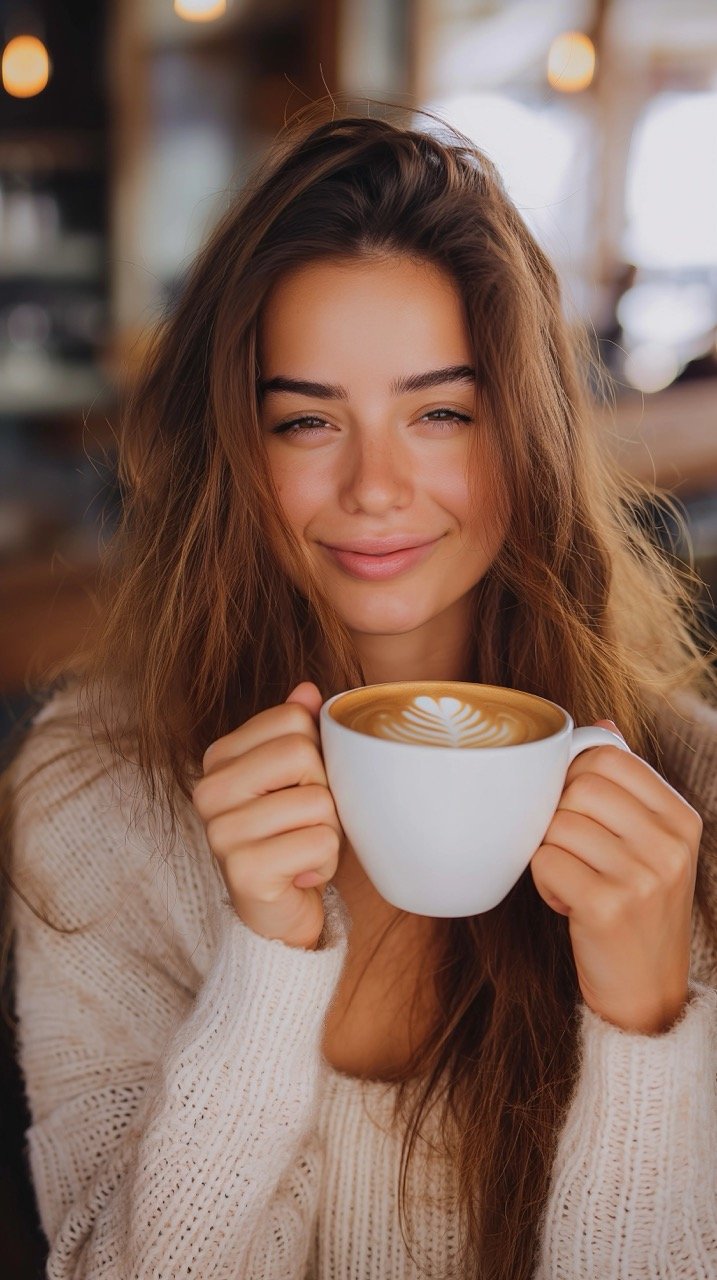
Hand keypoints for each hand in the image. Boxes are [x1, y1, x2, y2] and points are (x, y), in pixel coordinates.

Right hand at [191, 682, 343, 950]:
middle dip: (324, 792)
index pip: (294, 719)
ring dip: (328, 833)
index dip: (316, 754)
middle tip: (304, 822)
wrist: (279, 912)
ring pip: (318, 802)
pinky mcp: (243, 872)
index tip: (299, 787)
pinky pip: (319, 843)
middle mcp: (208, 791)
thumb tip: (307, 689)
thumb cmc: (292, 836)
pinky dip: (325, 863)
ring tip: (302, 850)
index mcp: (218, 758)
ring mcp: (221, 833)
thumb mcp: (297, 777)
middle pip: (303, 754)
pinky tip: (301, 875)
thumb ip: (296, 730)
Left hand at [530, 720, 702, 1033]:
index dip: (574, 775)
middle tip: (568, 849)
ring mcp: (643, 877)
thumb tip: (600, 724)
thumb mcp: (647, 843)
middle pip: (579, 787)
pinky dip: (544, 883)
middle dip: (558, 815)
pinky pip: (547, 863)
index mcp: (681, 819)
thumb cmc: (635, 909)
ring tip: (571, 879)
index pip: (610, 758)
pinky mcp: (608, 908)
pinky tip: (566, 903)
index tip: (572, 806)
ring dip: (549, 852)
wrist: (647, 995)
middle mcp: (670, 845)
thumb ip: (625, 785)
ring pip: (557, 825)